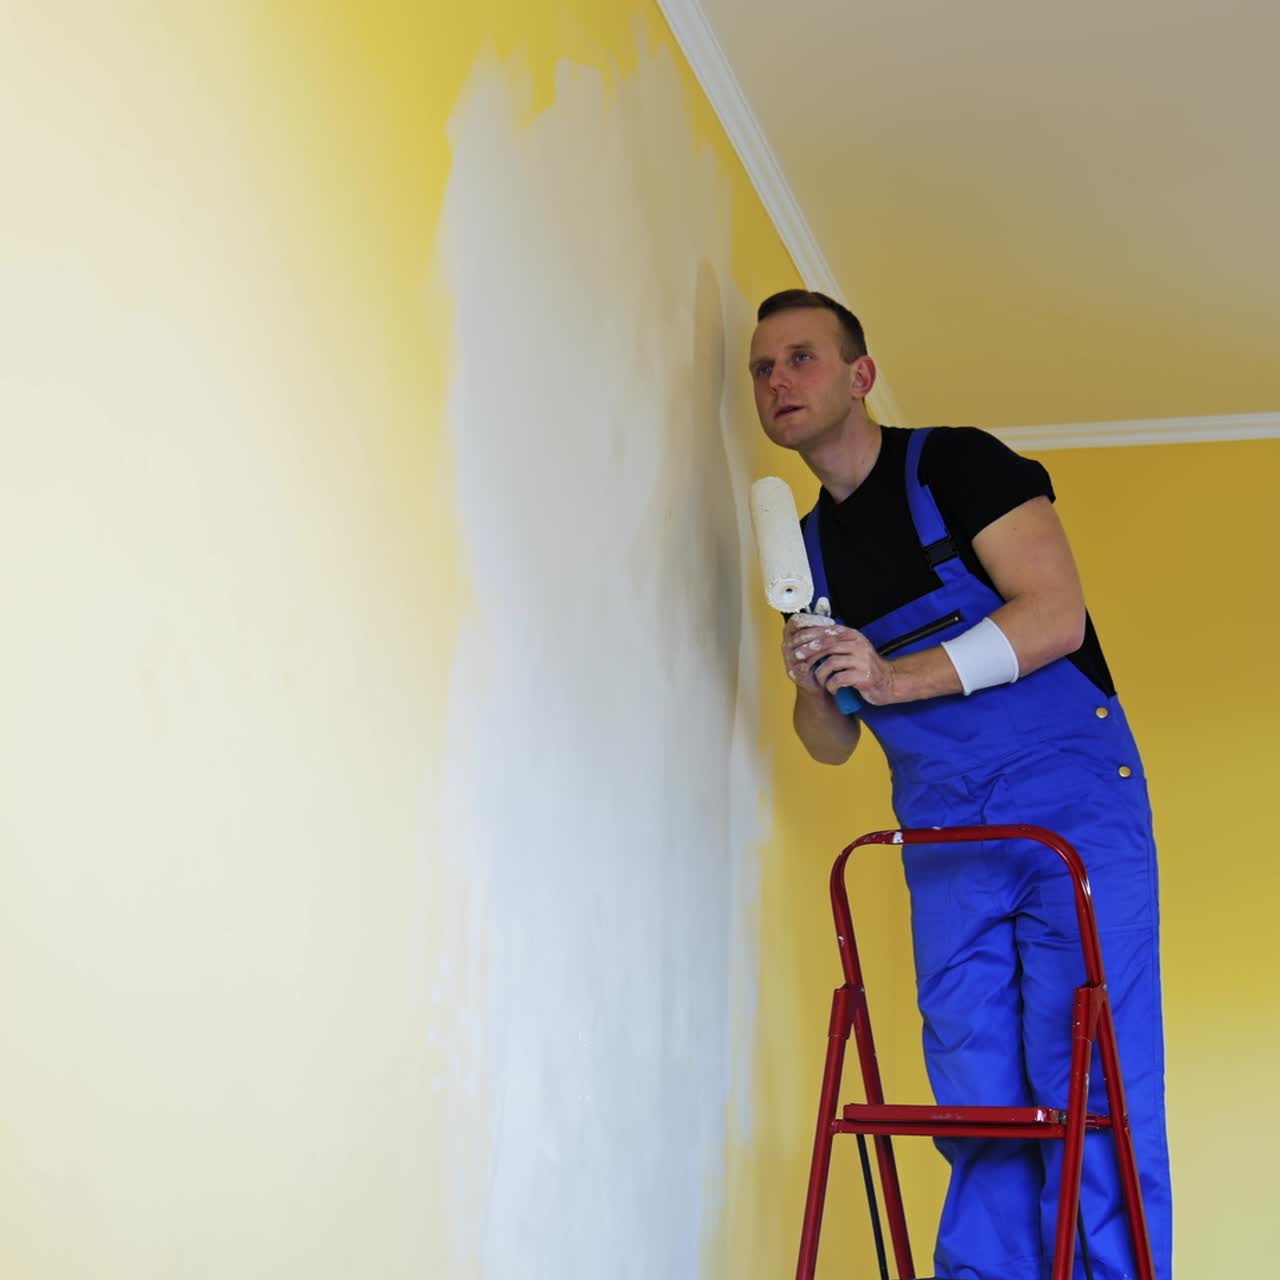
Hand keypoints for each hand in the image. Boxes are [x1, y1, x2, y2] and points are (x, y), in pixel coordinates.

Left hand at [782, 615, 897, 706]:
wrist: (889, 683)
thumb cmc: (865, 668)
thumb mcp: (852, 649)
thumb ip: (835, 642)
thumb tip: (808, 638)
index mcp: (853, 636)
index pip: (827, 631)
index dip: (809, 637)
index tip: (796, 644)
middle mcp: (858, 645)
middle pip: (827, 644)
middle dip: (809, 653)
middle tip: (798, 659)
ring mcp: (862, 660)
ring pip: (831, 662)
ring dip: (820, 674)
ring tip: (819, 681)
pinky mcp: (864, 676)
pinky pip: (839, 679)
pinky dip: (831, 685)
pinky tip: (832, 688)